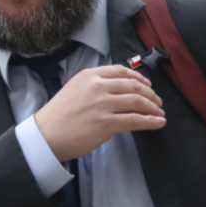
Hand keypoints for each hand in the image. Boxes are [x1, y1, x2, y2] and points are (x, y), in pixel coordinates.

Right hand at [34, 65, 165, 160]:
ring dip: (153, 107)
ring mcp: (103, 104)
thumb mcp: (75, 89)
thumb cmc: (59, 115)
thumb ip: (96, 86)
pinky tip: (159, 123)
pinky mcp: (107, 123)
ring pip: (137, 101)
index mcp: (90, 75)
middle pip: (133, 86)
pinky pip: (135, 120)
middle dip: (150, 94)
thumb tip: (120, 91)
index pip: (121, 71)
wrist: (46, 135)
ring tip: (160, 112)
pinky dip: (151, 121)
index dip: (139, 77)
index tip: (148, 85)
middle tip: (158, 101)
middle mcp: (98, 86)